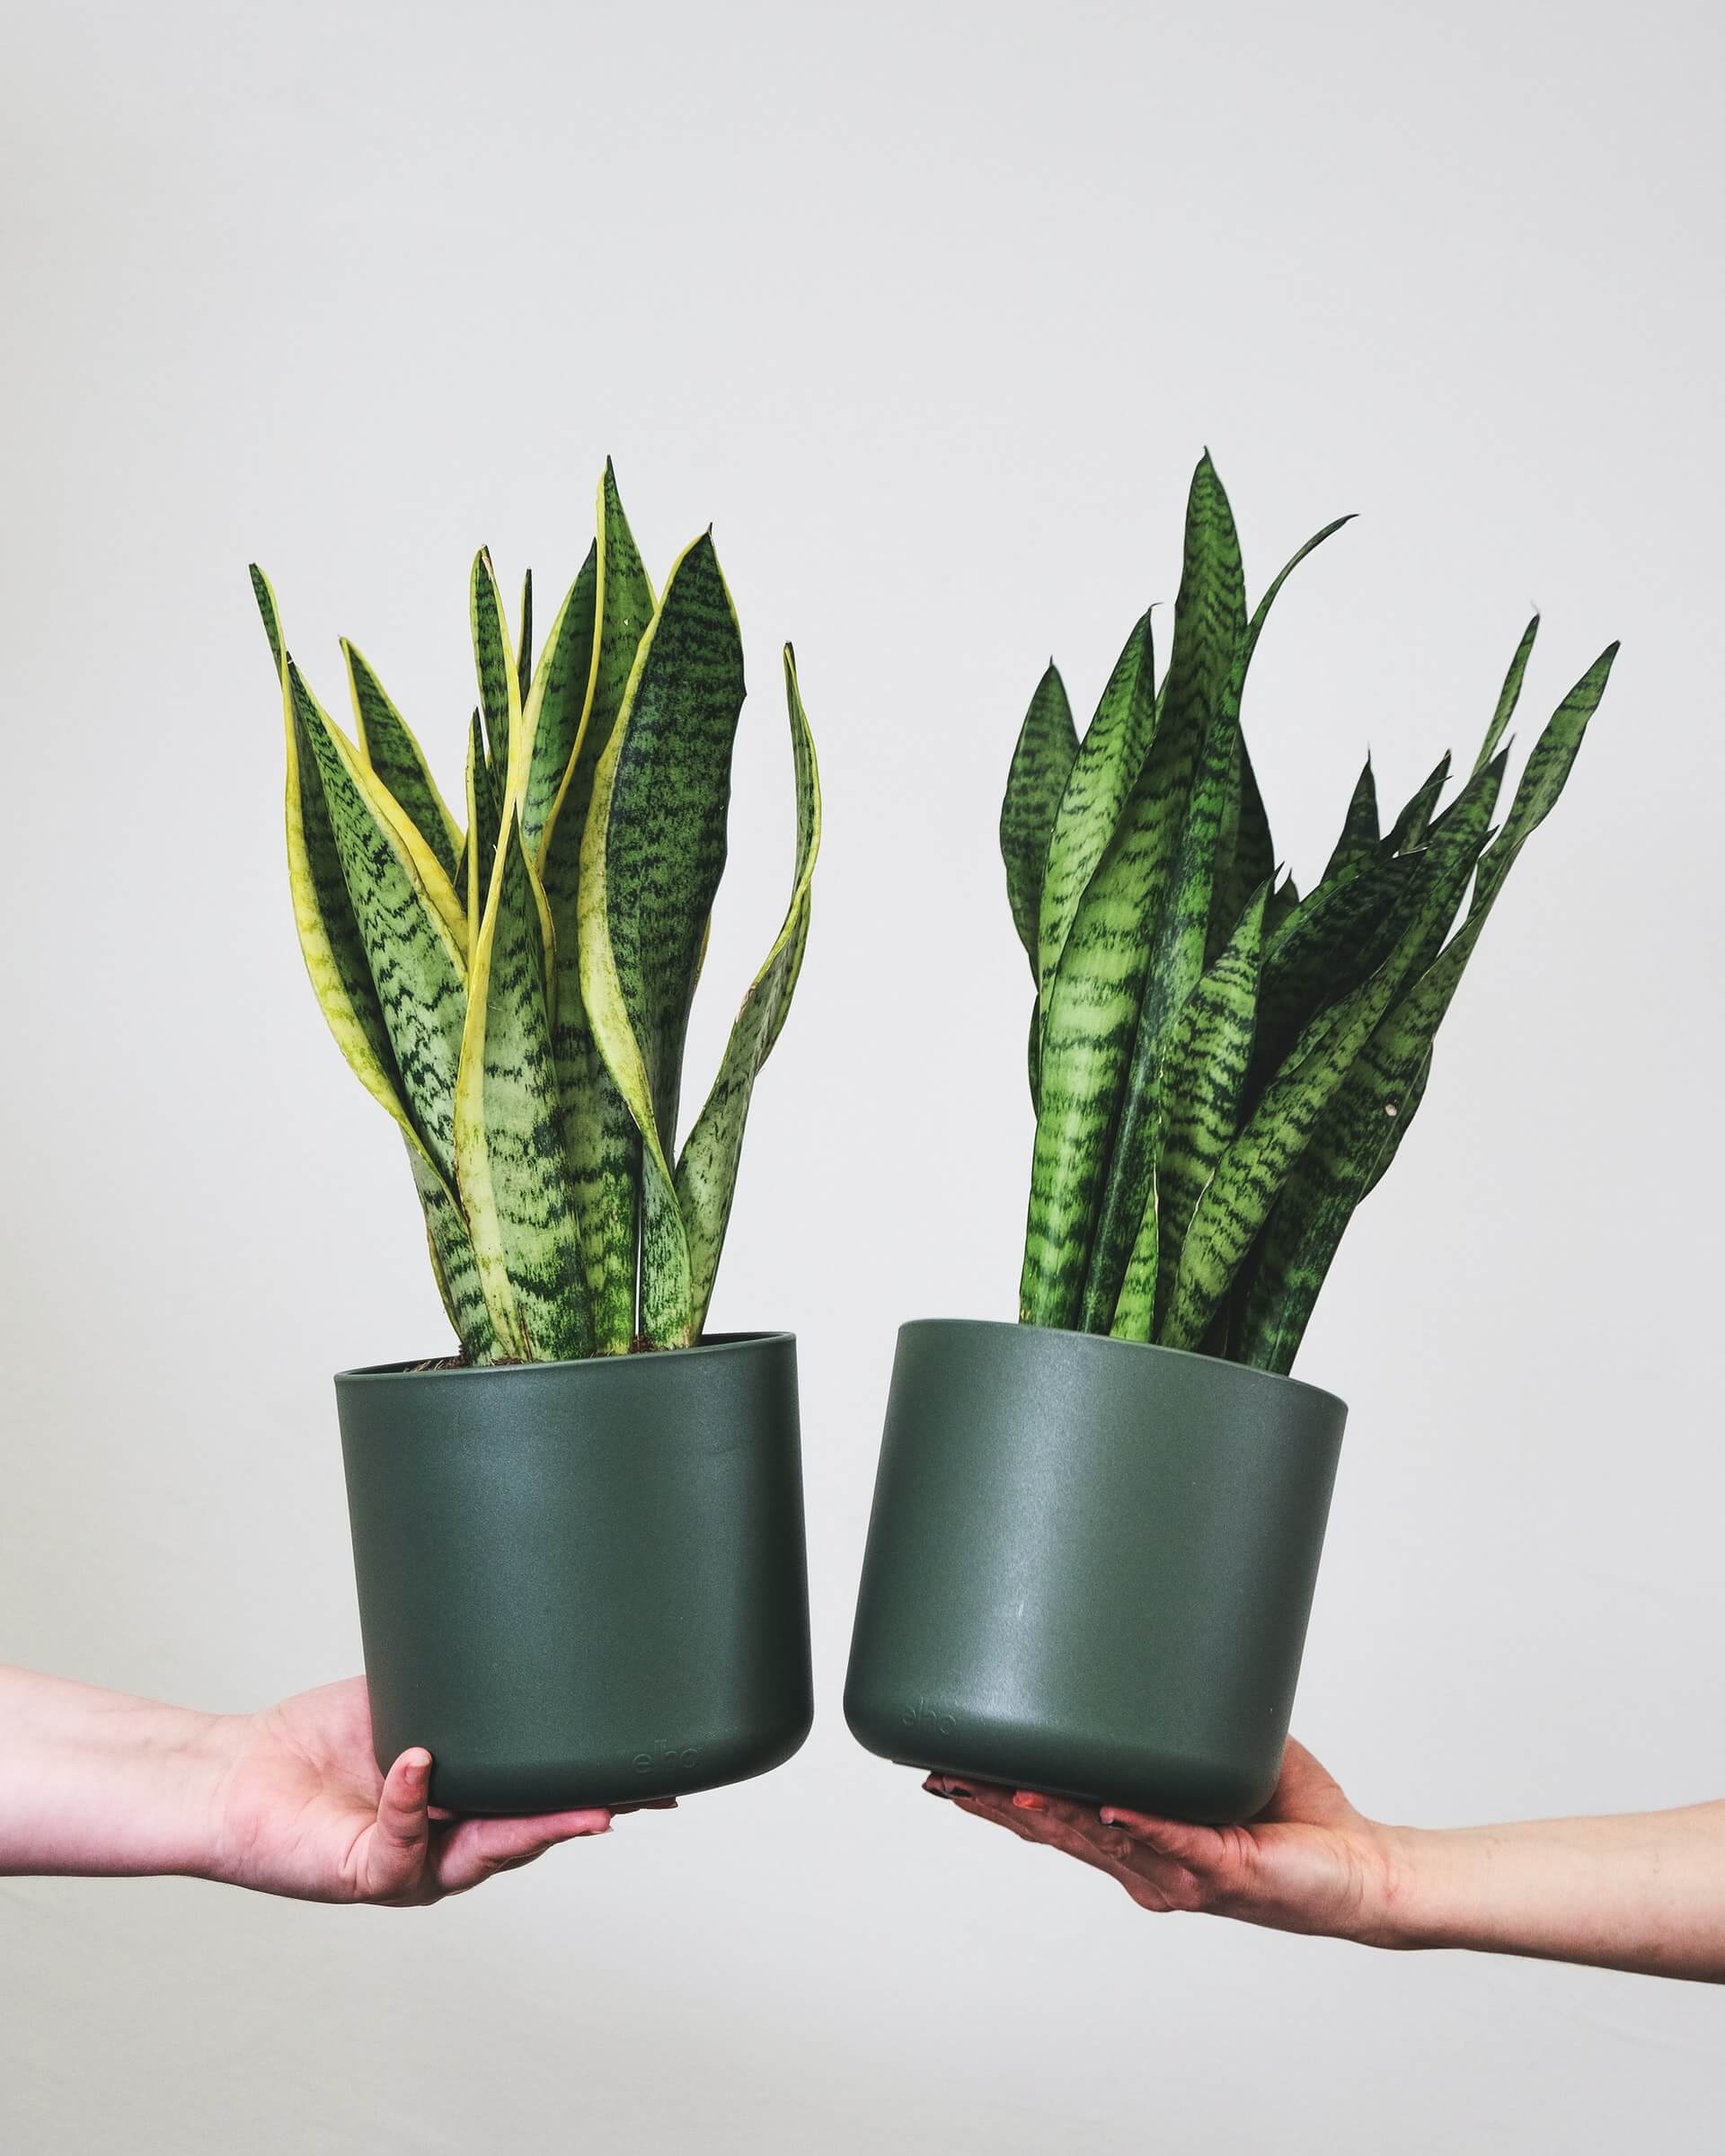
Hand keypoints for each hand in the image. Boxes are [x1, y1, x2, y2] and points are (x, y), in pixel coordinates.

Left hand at [204, 1677, 630, 1905]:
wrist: (239, 1774)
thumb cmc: (322, 1742)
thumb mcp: (409, 1705)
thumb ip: (458, 1693)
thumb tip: (524, 1638)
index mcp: (466, 1811)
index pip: (542, 1803)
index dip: (598, 1793)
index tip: (656, 1781)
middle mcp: (447, 1847)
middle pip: (528, 1834)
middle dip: (580, 1816)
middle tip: (627, 1798)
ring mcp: (411, 1866)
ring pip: (483, 1855)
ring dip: (529, 1830)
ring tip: (577, 1810)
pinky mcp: (363, 1874)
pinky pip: (398, 1843)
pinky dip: (409, 1800)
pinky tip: (420, 1763)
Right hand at [927, 1739, 1401, 1944]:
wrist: (1358, 1867)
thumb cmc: (1290, 1812)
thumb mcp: (1220, 1747)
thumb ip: (1180, 1710)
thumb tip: (1145, 1633)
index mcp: (1133, 1837)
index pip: (1052, 1820)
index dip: (994, 1801)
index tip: (940, 1774)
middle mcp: (1146, 1863)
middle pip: (1059, 1836)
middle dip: (999, 1806)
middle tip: (946, 1777)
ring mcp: (1182, 1871)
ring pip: (1105, 1842)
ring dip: (1055, 1817)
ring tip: (1009, 1790)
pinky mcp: (1227, 1869)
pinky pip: (1180, 1844)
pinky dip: (1144, 1826)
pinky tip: (1112, 1811)